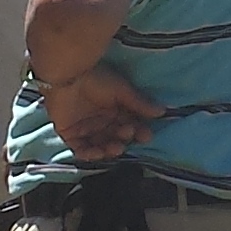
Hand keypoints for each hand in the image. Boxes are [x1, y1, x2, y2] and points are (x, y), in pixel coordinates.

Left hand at [41, 63, 163, 162]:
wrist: (67, 76)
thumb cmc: (96, 78)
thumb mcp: (122, 90)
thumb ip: (140, 103)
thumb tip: (162, 112)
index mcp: (114, 109)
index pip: (130, 124)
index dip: (139, 131)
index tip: (147, 135)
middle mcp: (101, 120)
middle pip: (116, 136)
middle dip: (125, 138)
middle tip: (129, 133)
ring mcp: (85, 128)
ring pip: (101, 146)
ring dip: (110, 149)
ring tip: (117, 146)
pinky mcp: (69, 134)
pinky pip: (81, 149)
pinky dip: (91, 154)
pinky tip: (100, 152)